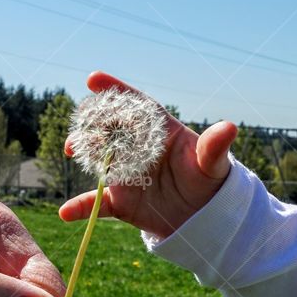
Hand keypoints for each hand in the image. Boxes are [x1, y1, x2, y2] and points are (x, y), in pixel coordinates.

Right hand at [58, 72, 236, 237]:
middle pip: (109, 129)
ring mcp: (125, 174)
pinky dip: (82, 207)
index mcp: (157, 131)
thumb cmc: (209, 180)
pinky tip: (66, 212)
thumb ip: (213, 146)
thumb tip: (229, 127)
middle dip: (91, 122)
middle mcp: (136, 148)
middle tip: (82, 123)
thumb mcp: (212, 163)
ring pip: (97, 158)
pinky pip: (97, 203)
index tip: (94, 79)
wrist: (204, 217)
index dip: (114, 91)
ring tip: (72, 150)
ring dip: (82, 151)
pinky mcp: (121, 201)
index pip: (134, 106)